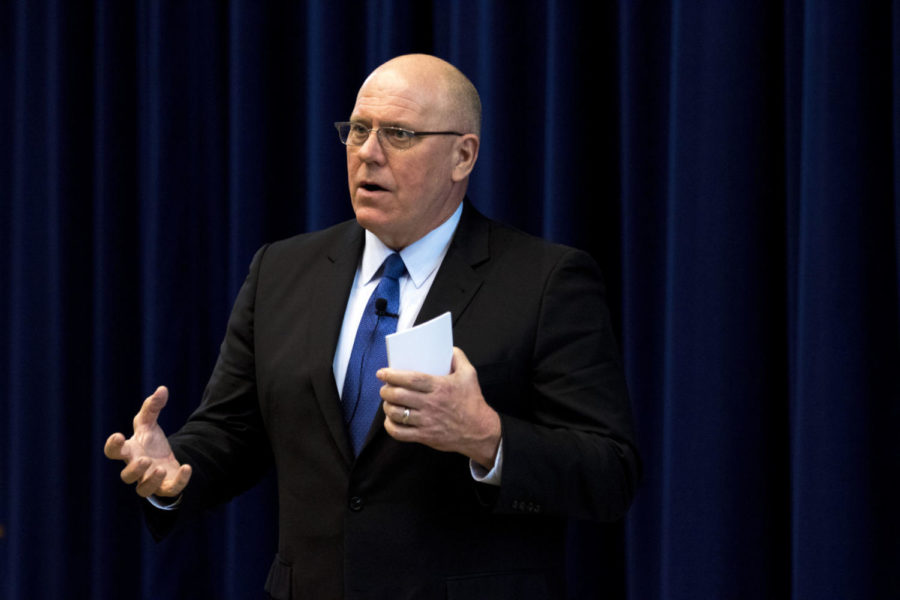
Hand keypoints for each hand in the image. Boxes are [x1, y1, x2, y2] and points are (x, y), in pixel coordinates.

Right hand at [104, 386, 191, 497]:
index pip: (113, 452)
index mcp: (129, 451)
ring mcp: (149, 480)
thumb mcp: (149, 423)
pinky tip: (187, 467)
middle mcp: (136, 468)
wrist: (164, 459)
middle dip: (134, 469)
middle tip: (145, 459)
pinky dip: (179, 481)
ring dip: (151, 481)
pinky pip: (170, 490)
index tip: (117, 436)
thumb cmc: (150, 442)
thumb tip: (162, 389)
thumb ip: (152, 407)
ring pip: (142, 490)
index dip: (112, 446)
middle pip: (126, 476)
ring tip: (160, 469)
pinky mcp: (166, 487)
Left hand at [378, 347, 500, 468]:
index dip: (393, 375)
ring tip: (387, 402)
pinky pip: (400, 433)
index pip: (410, 379)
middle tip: (384, 388)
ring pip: (397, 413)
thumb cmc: (473, 402)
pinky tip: (391, 420)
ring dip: (387, 407)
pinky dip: (390, 426)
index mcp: (439, 387)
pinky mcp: (425, 436)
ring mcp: (427, 422)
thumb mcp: (470, 375)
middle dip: (386, 391)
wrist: (480, 431)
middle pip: (399, 396)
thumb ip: (459, 358)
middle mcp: (431, 404)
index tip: (382, 373)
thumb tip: (449, 348)